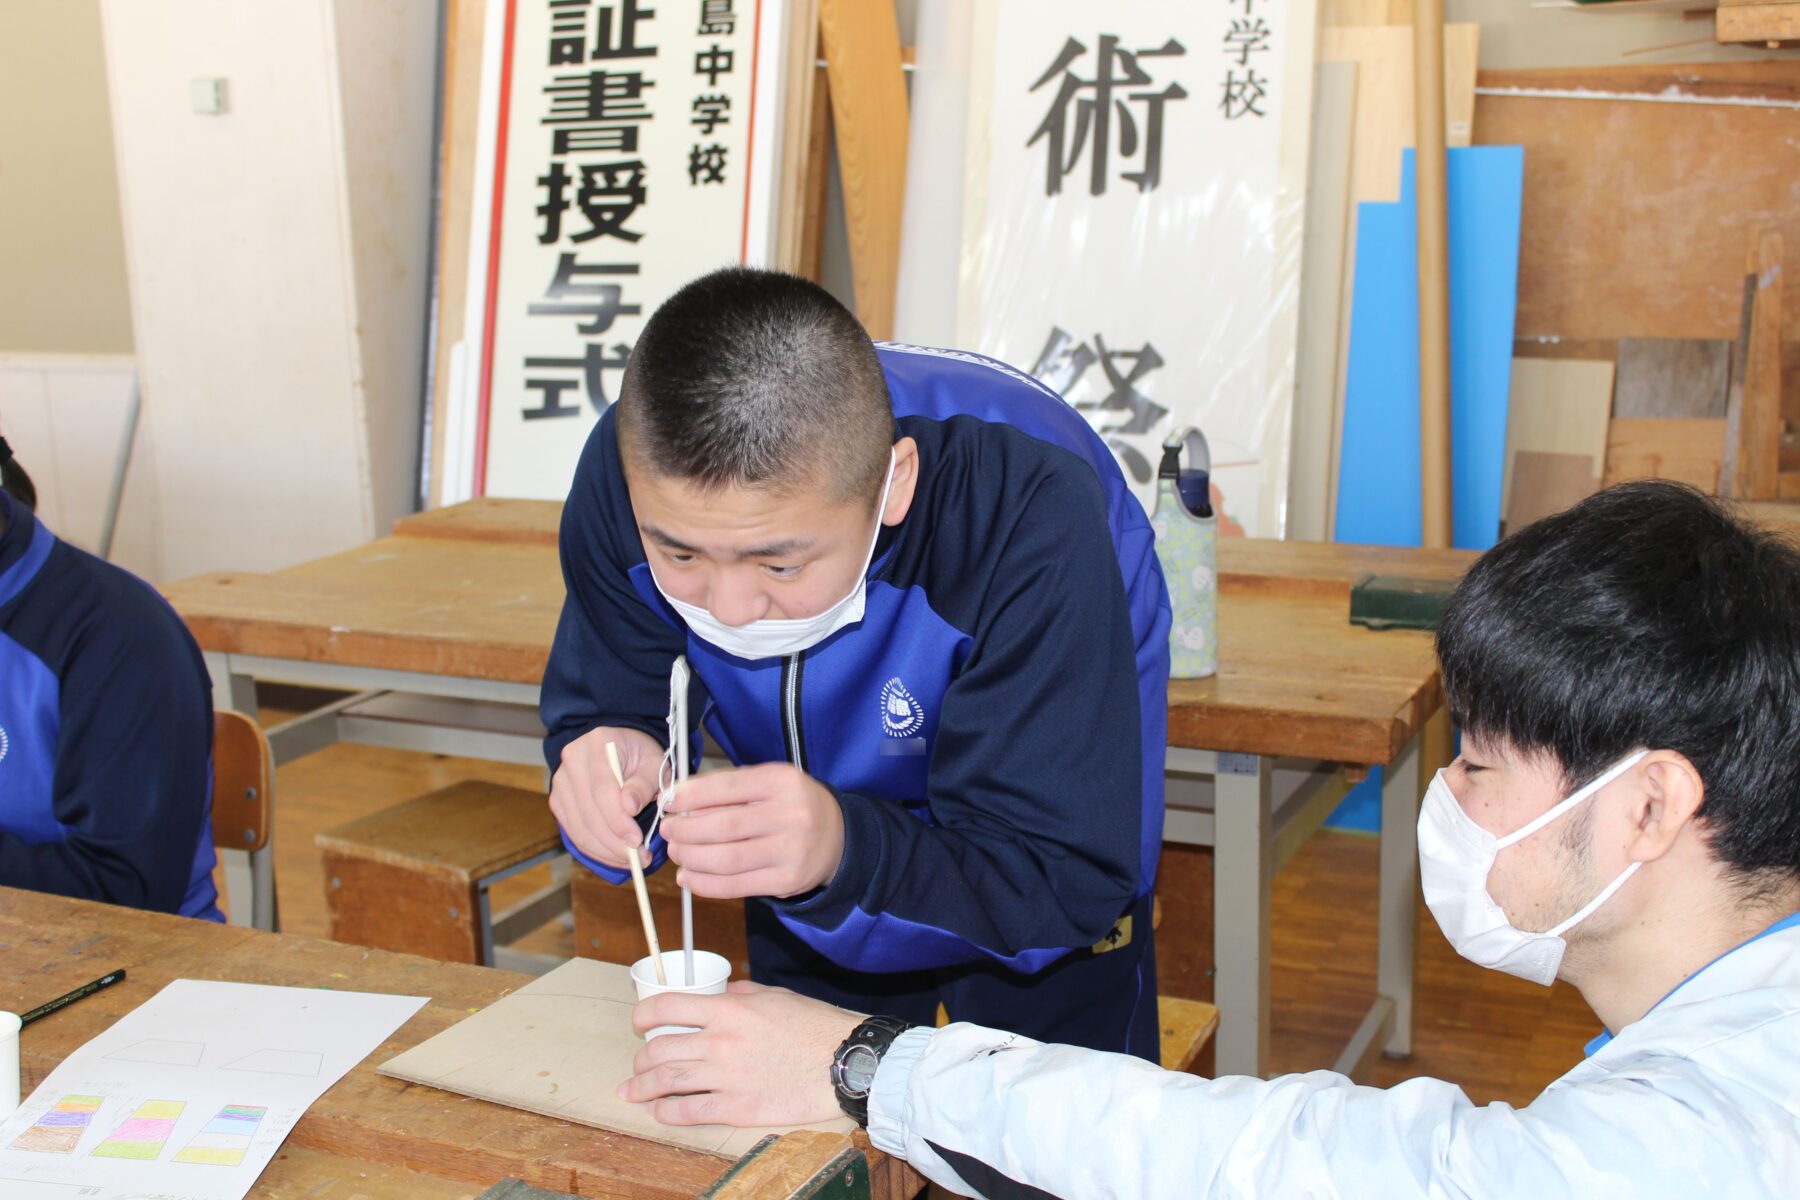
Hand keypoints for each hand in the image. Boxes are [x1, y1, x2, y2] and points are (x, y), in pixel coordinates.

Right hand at [548, 726, 663, 868]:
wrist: (620, 749)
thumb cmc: (641, 756)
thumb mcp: (655, 763)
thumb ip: (644, 783)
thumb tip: (630, 807)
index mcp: (597, 744)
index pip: (603, 790)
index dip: (618, 821)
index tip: (638, 841)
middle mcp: (572, 760)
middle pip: (589, 813)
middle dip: (615, 843)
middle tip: (640, 859)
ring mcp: (560, 782)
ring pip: (579, 828)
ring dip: (606, 851)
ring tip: (632, 860)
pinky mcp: (558, 801)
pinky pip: (574, 833)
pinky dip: (595, 850)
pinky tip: (615, 856)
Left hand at [618, 981, 860, 1126]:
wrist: (843, 1062)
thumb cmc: (814, 1026)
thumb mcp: (775, 995)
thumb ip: (741, 993)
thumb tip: (720, 991)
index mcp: (728, 1009)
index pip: (666, 1007)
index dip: (643, 1015)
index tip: (638, 1023)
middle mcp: (719, 1041)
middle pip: (659, 1049)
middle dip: (641, 1058)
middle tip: (639, 1064)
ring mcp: (726, 1076)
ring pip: (665, 1081)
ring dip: (642, 1087)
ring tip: (632, 1091)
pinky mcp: (737, 1108)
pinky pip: (688, 1111)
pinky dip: (666, 1112)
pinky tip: (661, 1111)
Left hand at [660, 763, 844, 898]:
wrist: (839, 839)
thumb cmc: (793, 806)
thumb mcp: (769, 784)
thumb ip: (730, 789)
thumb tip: (681, 803)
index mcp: (782, 781)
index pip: (727, 786)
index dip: (691, 796)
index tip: (668, 801)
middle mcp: (790, 815)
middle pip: (724, 826)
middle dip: (685, 830)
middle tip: (667, 831)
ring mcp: (791, 851)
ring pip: (726, 859)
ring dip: (691, 858)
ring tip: (676, 853)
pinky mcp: (787, 881)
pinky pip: (736, 886)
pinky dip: (705, 885)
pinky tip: (688, 877)